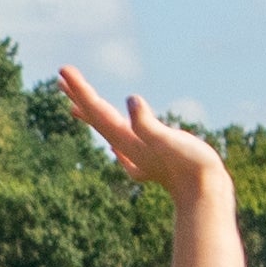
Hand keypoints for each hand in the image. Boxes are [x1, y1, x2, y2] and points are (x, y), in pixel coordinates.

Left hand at [59, 68, 230, 202]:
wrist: (204, 195)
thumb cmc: (189, 165)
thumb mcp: (168, 140)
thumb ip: (147, 123)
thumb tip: (131, 99)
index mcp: (127, 138)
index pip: (96, 109)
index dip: (80, 89)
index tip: (63, 70)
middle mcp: (127, 146)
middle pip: (96, 118)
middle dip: (79, 96)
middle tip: (60, 78)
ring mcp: (138, 156)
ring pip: (108, 131)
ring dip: (92, 116)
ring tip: (74, 107)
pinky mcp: (151, 163)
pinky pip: (125, 149)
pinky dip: (116, 141)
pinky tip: (114, 148)